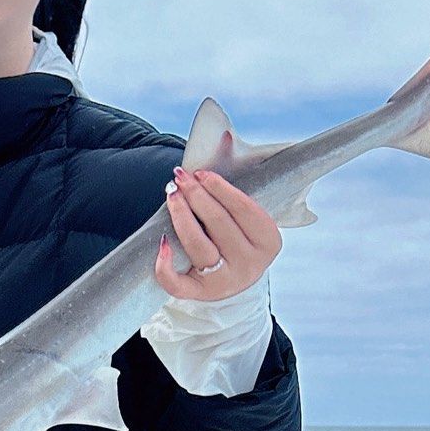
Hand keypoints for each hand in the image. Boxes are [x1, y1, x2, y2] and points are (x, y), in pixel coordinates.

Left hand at [154, 162, 280, 302]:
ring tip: (171, 194)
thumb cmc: (240, 236)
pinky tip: (161, 242)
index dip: (221, 188)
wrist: (234, 278)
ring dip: (181, 216)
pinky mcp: (200, 294)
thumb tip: (225, 136)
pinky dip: (165, 266)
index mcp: (268, 242)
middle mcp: (249, 265)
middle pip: (219, 224)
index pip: (244, 210)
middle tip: (180, 177)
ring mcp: (224, 281)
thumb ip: (237, 182)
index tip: (202, 173)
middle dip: (196, 196)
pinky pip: (178, 284)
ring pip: (198, 246)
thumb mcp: (249, 216)